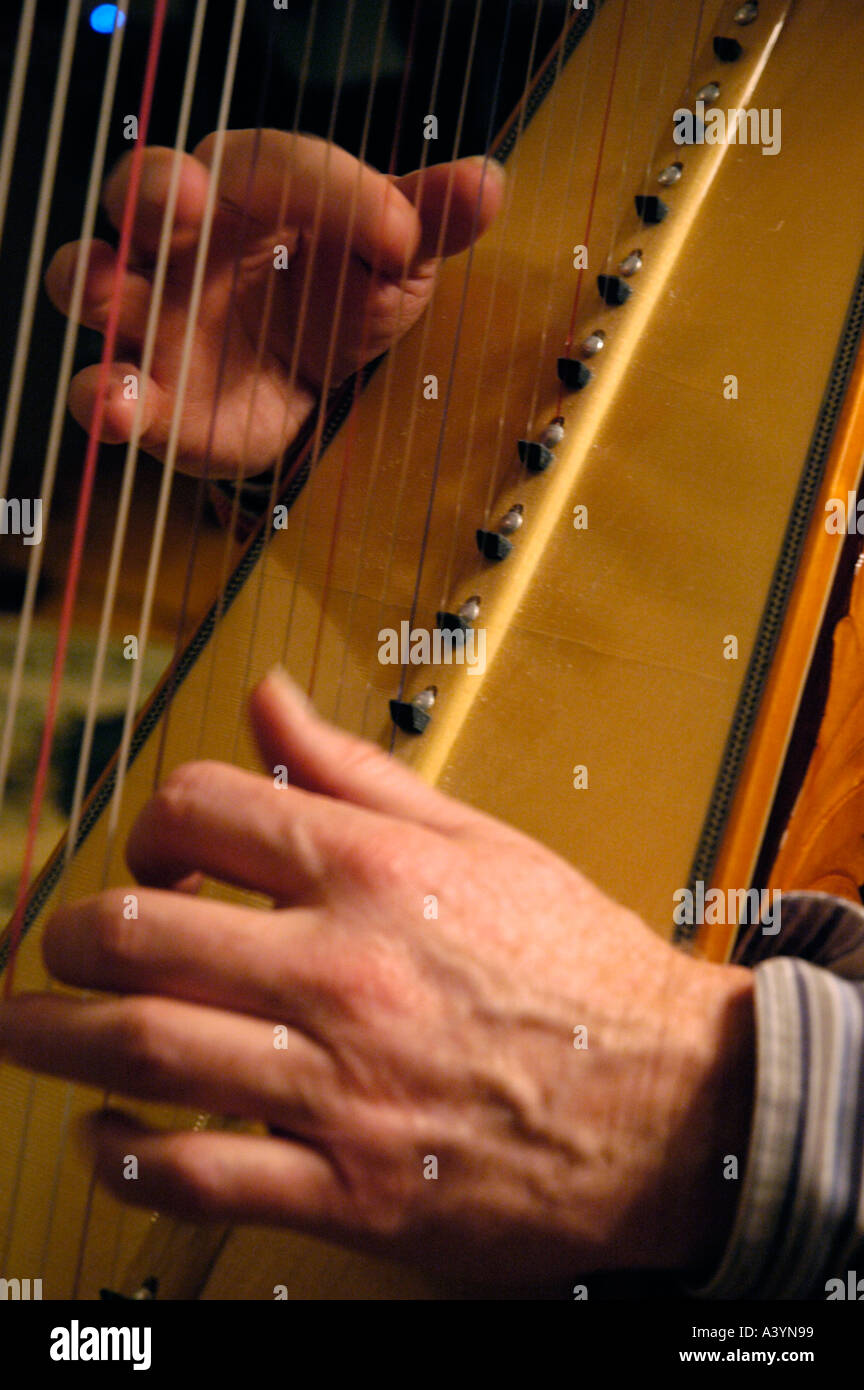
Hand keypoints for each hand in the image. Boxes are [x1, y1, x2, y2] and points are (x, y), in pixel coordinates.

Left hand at [0, 670, 753, 1285]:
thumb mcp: (482, 840)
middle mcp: (344, 971)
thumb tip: (269, 700)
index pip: (204, 812)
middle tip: (61, 948)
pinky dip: (124, 1155)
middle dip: (71, 937)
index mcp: (378, 873)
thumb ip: (357, 769)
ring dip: (53, 1038)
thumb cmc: (581, 971)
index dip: (150, 823)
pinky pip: (196, 1176)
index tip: (152, 856)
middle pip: (141, 933)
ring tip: (22, 1028)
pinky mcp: (349, 1188)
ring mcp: (340, 1085)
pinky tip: (104, 1134)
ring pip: (145, 1048)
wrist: (676, 1105)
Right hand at [44, 136, 503, 478]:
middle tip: (187, 198)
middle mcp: (187, 238)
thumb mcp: (394, 261)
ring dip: (91, 279)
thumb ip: (427, 220)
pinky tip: (121, 404)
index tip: (397, 234)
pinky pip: (103, 387)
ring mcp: (155, 314)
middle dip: (154, 187)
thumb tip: (485, 180)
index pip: (278, 165)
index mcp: (252, 186)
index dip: (333, 190)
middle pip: (143, 189)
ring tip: (112, 296)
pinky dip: (102, 395)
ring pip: (88, 277)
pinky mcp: (149, 393)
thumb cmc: (341, 299)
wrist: (313, 393)